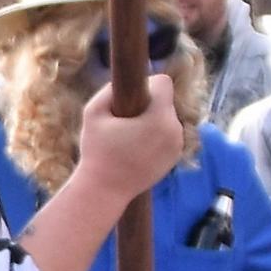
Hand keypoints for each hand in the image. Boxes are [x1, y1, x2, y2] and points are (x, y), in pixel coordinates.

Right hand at [72, 89, 186, 198]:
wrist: (105, 190)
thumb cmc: (96, 151)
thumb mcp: (93, 112)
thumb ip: (110, 89)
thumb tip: (126, 80)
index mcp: (159, 117)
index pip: (164, 83)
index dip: (146, 85)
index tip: (130, 101)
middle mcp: (175, 130)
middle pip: (166, 101)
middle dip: (149, 106)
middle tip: (125, 123)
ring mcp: (178, 145)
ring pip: (168, 117)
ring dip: (153, 121)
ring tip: (130, 138)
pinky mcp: (175, 157)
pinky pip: (169, 134)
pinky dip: (157, 136)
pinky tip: (138, 149)